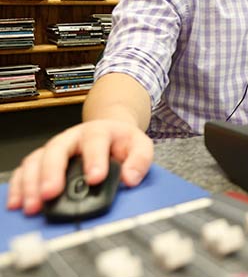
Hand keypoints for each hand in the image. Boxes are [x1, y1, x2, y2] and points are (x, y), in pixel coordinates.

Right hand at [6, 119, 152, 215]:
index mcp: (98, 132)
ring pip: (37, 160)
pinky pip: (26, 170)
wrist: (111, 132)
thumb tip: (130, 179)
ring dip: (32, 183)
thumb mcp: (140, 145)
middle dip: (52, 172)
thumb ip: (139, 160)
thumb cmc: (123, 142)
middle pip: (57, 149)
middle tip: (51, 193)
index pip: (95, 142)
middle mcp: (72, 138)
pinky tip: (18, 203)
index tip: (95, 179)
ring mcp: (55, 148)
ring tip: (33, 205)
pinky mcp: (43, 160)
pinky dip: (20, 186)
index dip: (94, 160)